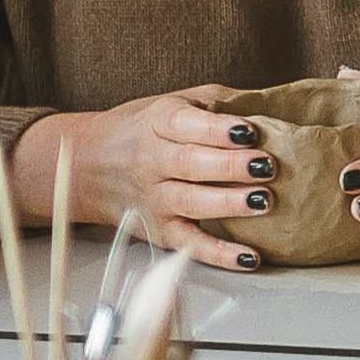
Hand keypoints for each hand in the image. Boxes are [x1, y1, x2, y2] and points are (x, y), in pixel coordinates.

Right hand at [16, 87, 291, 268]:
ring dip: (228, 204)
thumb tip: (272, 106)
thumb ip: (218, 102)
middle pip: (189, 164)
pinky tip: (250, 257)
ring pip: (189, 202)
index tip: (249, 131)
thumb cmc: (147, 129)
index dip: (217, 129)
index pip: (185, 125)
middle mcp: (152, 161)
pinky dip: (219, 255)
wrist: (87, 163)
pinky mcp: (159, 230)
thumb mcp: (175, 102)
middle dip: (230, 166)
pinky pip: (189, 245)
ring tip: (265, 201)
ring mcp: (154, 198)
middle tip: (267, 166)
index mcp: (159, 123)